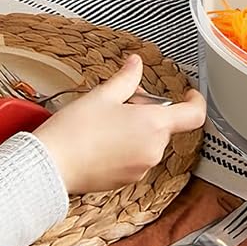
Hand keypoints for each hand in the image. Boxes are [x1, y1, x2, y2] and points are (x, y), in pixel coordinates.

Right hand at [32, 55, 206, 194]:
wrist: (50, 165)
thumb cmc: (75, 132)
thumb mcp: (103, 95)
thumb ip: (127, 78)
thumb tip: (135, 64)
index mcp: (154, 125)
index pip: (194, 115)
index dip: (196, 101)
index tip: (189, 94)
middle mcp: (153, 149)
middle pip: (165, 126)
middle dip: (148, 112)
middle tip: (123, 103)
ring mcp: (141, 168)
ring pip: (149, 142)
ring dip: (136, 130)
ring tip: (107, 122)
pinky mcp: (127, 181)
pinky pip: (136, 158)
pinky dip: (126, 147)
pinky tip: (102, 140)